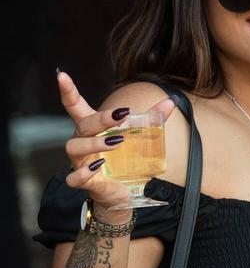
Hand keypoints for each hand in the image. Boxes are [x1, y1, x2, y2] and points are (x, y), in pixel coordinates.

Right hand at [58, 71, 175, 214]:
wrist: (125, 192)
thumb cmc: (126, 160)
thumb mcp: (141, 138)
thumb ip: (153, 119)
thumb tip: (170, 102)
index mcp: (93, 129)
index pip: (76, 107)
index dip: (68, 91)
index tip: (61, 75)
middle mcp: (82, 142)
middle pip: (82, 125)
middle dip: (100, 118)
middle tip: (120, 115)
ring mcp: (80, 162)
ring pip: (74, 147)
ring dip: (93, 143)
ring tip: (116, 141)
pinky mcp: (84, 182)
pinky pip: (74, 177)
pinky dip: (83, 172)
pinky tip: (98, 166)